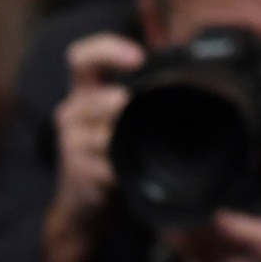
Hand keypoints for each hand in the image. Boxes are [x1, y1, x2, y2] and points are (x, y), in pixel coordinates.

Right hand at [40, 33, 143, 261]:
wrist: (81, 211)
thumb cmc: (107, 162)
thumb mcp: (118, 124)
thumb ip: (137, 100)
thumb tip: (189, 77)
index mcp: (83, 94)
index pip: (82, 57)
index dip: (108, 49)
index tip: (138, 58)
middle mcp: (71, 112)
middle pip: (96, 97)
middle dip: (122, 106)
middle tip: (137, 115)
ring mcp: (71, 141)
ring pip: (108, 130)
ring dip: (128, 141)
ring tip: (139, 152)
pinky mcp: (77, 168)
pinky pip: (110, 161)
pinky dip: (127, 168)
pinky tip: (130, 175)